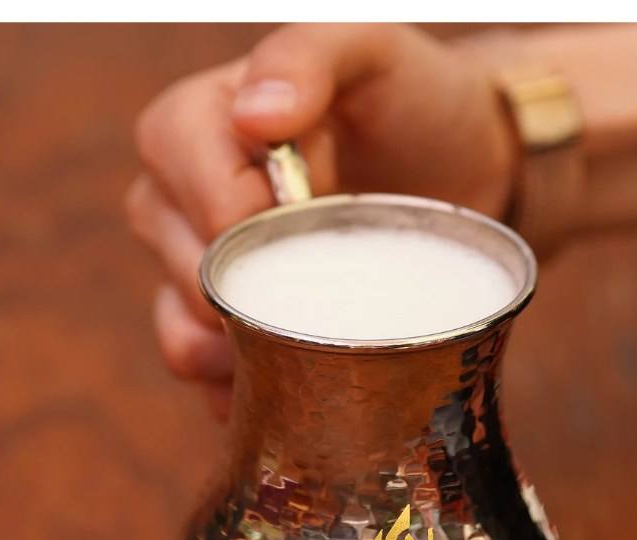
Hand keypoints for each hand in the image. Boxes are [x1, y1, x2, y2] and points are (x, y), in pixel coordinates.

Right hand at [125, 23, 516, 419]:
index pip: (181, 171)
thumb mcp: (373, 52)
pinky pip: (206, 372)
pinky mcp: (232, 322)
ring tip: (302, 348)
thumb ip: (310, 56)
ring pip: (178, 324)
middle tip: (320, 286)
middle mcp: (185, 195)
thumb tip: (253, 114)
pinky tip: (287, 390)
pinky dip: (236, 391)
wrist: (461, 173)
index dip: (240, 211)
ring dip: (232, 352)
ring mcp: (205, 266)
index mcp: (201, 122)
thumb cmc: (415, 102)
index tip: (312, 219)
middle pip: (175, 257)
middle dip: (247, 283)